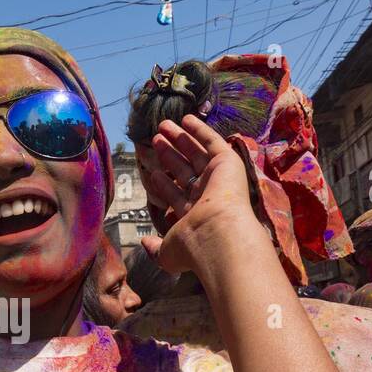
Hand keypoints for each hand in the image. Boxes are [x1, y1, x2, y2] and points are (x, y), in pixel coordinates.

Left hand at [138, 115, 260, 274]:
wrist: (217, 234)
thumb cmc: (191, 245)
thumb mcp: (166, 252)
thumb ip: (154, 248)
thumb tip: (143, 244)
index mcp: (194, 215)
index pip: (176, 195)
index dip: (163, 183)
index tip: (151, 171)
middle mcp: (207, 196)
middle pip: (184, 170)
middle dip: (169, 155)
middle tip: (154, 140)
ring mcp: (217, 178)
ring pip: (195, 153)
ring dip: (180, 138)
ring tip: (162, 126)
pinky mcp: (227, 163)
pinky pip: (212, 141)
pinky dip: (200, 130)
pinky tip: (186, 119)